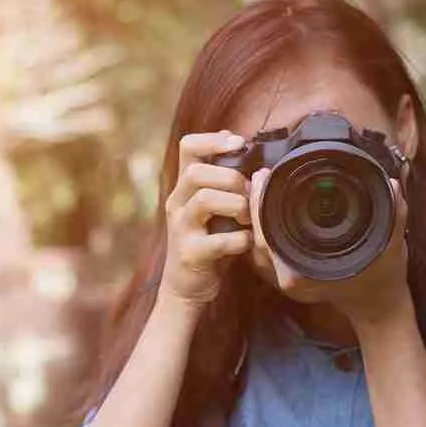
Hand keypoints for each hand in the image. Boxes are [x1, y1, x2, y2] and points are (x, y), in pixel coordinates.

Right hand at [158, 131, 253, 310]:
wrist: (187, 286)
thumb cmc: (207, 241)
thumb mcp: (213, 206)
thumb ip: (221, 178)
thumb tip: (236, 140)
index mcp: (185, 187)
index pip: (188, 147)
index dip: (213, 140)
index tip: (239, 144)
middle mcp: (178, 203)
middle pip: (197, 172)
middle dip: (231, 179)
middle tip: (248, 196)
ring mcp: (181, 229)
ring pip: (204, 199)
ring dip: (236, 206)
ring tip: (247, 219)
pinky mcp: (190, 254)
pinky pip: (219, 241)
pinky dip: (240, 240)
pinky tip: (246, 244)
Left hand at [248, 166, 410, 326]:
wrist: (377, 303)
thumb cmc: (383, 276)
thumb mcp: (392, 244)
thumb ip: (394, 213)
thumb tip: (391, 183)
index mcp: (303, 273)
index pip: (268, 235)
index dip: (260, 203)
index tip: (264, 175)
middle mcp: (288, 278)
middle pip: (257, 236)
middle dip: (255, 203)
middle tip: (261, 174)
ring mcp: (283, 278)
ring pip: (258, 243)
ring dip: (256, 214)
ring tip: (260, 184)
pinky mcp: (285, 272)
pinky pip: (266, 247)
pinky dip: (262, 226)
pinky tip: (266, 205)